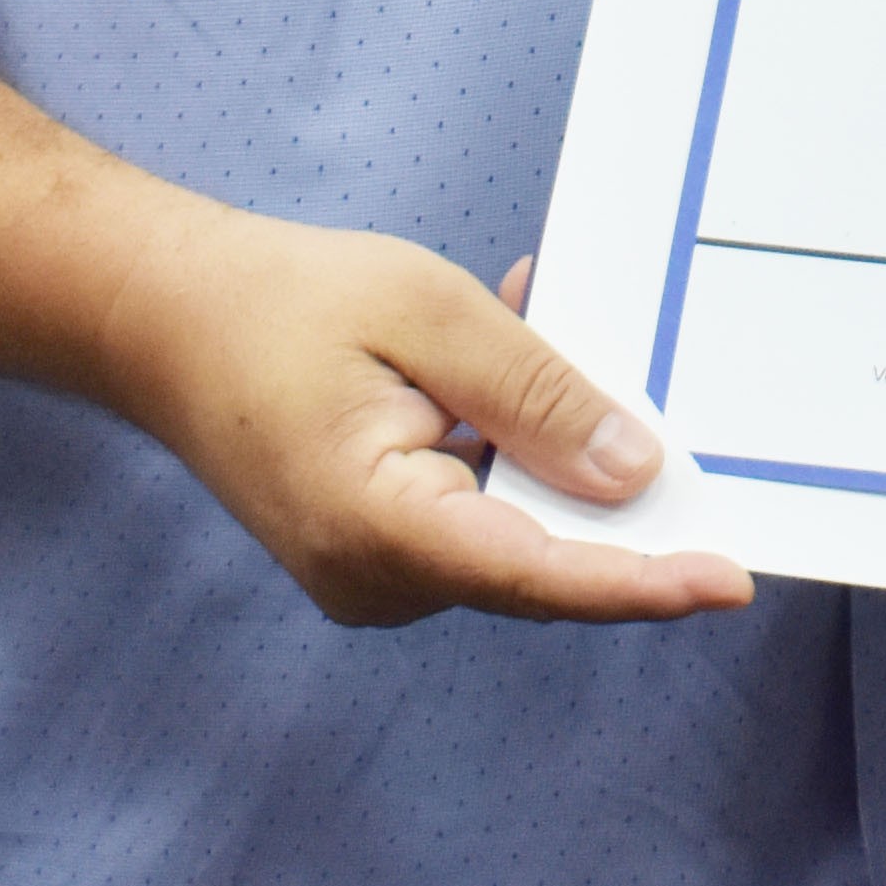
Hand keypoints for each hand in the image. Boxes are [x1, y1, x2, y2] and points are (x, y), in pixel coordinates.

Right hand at [98, 206, 752, 629]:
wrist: (157, 319)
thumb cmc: (277, 303)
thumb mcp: (426, 316)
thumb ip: (534, 394)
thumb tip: (635, 473)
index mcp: (376, 528)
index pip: (539, 573)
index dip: (642, 582)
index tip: (729, 580)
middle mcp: (373, 579)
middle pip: (536, 557)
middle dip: (608, 485)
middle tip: (661, 394)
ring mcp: (369, 576)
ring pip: (510, 530)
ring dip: (549, 445)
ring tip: (541, 323)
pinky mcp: (373, 552)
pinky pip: (473, 513)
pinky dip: (505, 447)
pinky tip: (502, 359)